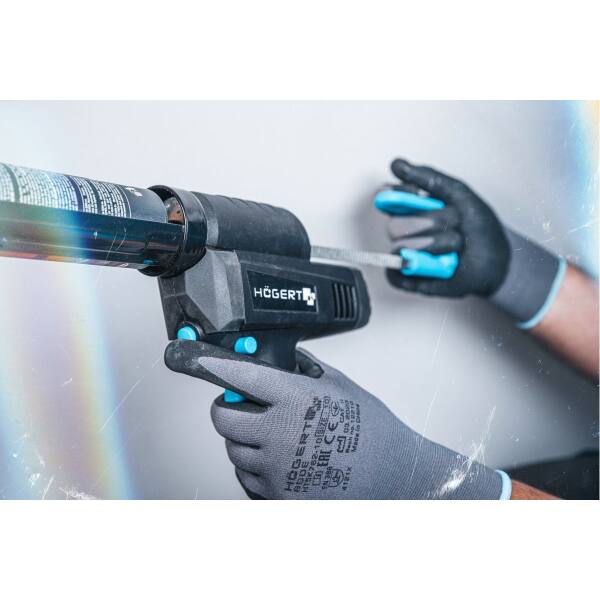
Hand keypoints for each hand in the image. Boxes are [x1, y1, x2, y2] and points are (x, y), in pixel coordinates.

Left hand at [164, 340, 507, 499]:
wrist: (395, 475)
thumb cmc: (372, 430)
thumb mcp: (340, 386)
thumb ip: (305, 370)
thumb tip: (282, 359)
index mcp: (296, 399)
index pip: (241, 375)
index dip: (214, 365)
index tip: (198, 360)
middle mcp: (280, 433)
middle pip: (223, 417)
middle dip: (227, 407)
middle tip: (241, 403)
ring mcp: (277, 468)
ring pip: (232, 450)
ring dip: (242, 439)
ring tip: (269, 435)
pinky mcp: (279, 495)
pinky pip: (247, 478)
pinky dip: (253, 466)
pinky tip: (278, 459)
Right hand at [380, 158, 509, 296]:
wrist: (496, 261)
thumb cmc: (479, 228)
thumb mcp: (458, 194)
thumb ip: (428, 178)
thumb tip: (396, 165)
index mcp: (412, 208)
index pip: (387, 197)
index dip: (400, 196)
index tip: (418, 195)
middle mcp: (405, 229)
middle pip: (395, 224)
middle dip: (432, 223)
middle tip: (453, 224)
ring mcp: (405, 253)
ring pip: (402, 248)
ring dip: (439, 244)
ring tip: (455, 245)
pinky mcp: (405, 276)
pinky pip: (395, 273)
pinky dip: (417, 267)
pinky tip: (438, 263)